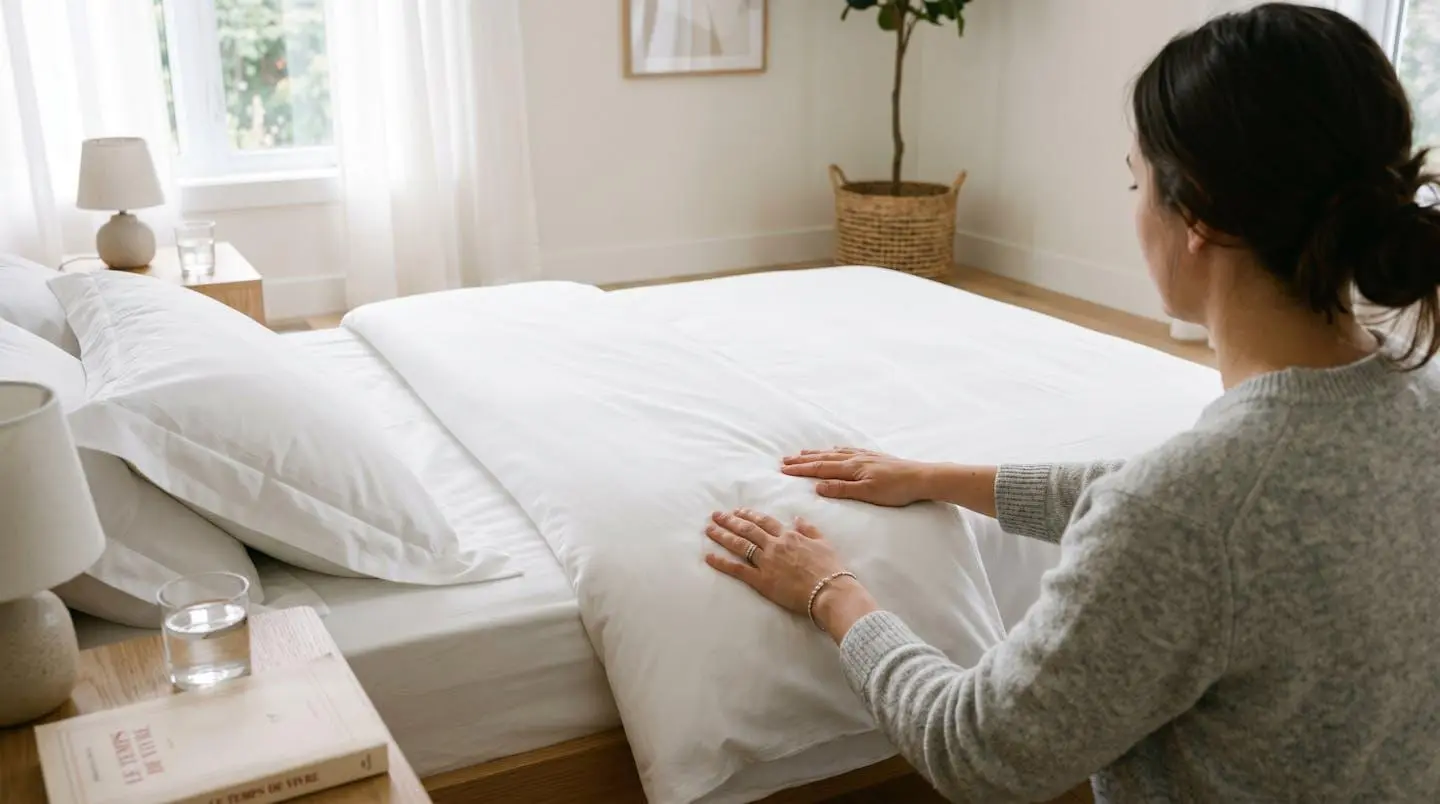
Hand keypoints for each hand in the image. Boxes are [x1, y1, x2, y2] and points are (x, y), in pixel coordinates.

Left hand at [704, 509, 877, 640]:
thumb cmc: (831, 568)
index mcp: (789, 536)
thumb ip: (808, 529)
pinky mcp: (762, 580)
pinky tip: (709, 557)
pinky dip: (722, 562)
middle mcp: (775, 545)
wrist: (830, 590)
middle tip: (716, 515)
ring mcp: (766, 562)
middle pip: (747, 529)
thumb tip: (797, 518)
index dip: (749, 515)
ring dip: (722, 535)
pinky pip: (738, 569)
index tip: (738, 511)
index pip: (764, 521)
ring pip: (739, 545)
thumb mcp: (823, 542)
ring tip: (709, 529)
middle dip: (730, 520)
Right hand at [781, 447, 933, 506]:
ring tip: (802, 452)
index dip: (801, 469)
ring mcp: (865, 456)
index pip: (820, 468)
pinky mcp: (874, 457)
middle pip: (823, 458)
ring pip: (834, 453)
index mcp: (852, 468)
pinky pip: (848, 450)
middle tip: (785, 460)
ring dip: (816, 453)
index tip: (783, 470)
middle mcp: (855, 458)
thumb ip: (842, 489)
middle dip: (803, 460)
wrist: (922, 478)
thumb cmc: (896, 490)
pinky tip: (835, 450)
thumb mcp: (867, 493)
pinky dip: (835, 450)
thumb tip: (817, 487)